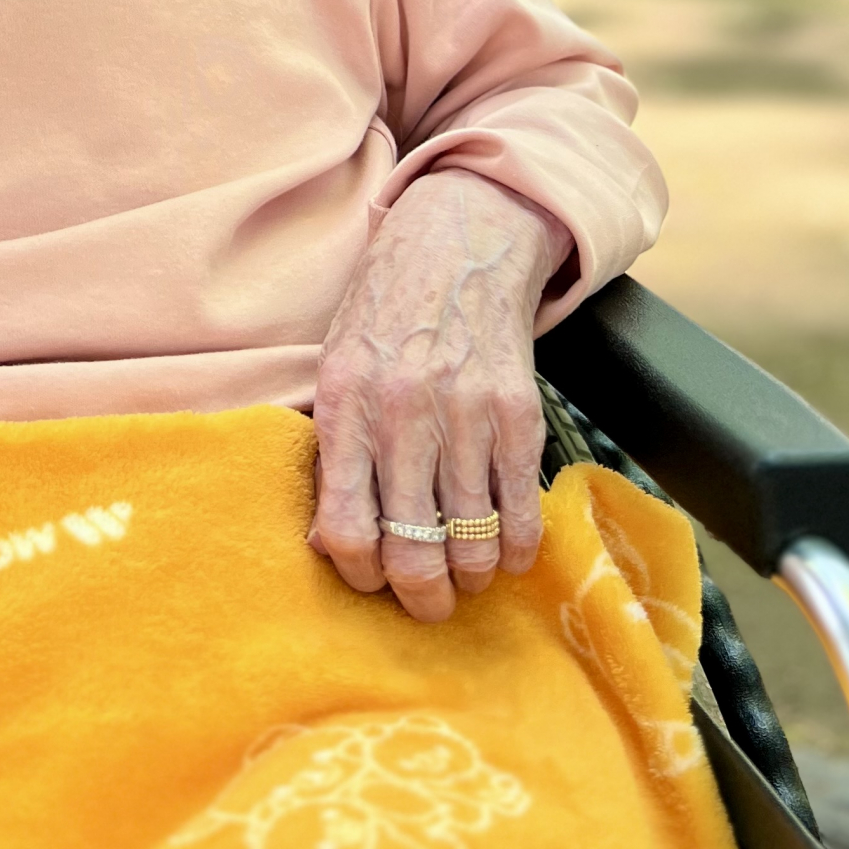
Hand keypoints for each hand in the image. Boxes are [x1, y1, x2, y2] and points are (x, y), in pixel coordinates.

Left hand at [309, 168, 568, 621]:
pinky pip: (520, 512)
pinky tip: (504, 549)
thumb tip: (328, 545)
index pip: (346, 528)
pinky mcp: (517, 412)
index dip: (358, 574)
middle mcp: (402, 411)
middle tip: (425, 603)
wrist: (456, 244)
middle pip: (411, 551)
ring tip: (465, 576)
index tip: (370, 578)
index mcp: (345, 403)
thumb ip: (333, 451)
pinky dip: (514, 549)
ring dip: (468, 577)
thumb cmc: (385, 315)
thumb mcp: (337, 368)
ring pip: (469, 543)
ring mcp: (464, 413)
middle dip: (419, 597)